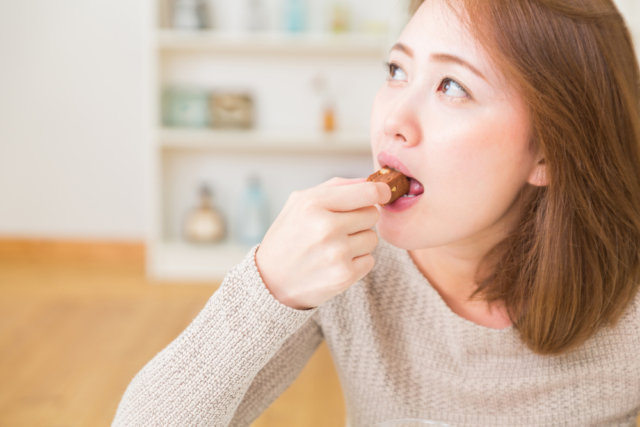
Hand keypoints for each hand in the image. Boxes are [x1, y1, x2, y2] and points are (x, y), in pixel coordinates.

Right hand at [255, 177, 391, 309]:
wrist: (270, 281)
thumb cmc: (288, 236)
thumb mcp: (300, 202)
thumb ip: (337, 187)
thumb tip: (373, 181)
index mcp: (314, 203)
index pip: (368, 191)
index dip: (381, 192)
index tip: (383, 194)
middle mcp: (326, 226)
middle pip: (373, 214)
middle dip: (360, 219)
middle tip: (339, 228)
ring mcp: (337, 252)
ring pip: (373, 238)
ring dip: (359, 242)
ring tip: (334, 247)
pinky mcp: (344, 275)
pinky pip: (370, 260)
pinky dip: (357, 262)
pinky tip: (335, 263)